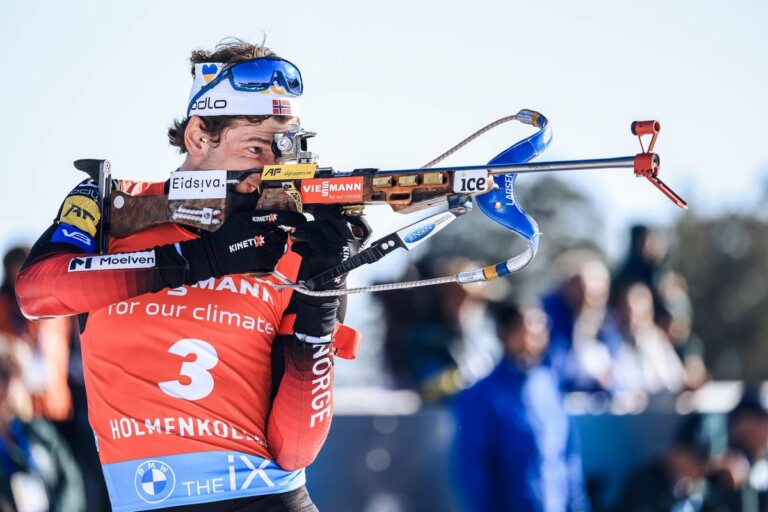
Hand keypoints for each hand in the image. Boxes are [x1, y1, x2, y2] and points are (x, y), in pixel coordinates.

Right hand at [177, 211, 304, 283]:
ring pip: (279, 251)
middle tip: (269, 241)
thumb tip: (262, 188)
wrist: (214, 253)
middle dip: (279, 239)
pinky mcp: (257, 261)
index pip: (280, 216)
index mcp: (253, 219)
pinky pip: (273, 263)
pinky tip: (259, 259)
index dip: (295, 218)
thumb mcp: (239, 215)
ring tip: (262, 251)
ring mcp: (259, 248)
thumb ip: (253, 205)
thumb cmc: (228, 233)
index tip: (302, 220)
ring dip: (275, 252)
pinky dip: (269, 263)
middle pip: (282, 237)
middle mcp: (258, 232)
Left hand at [290, 206, 358, 339]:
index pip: (342, 220)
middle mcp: (349, 244)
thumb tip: (316, 219)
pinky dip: (299, 238)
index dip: (330, 212)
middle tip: (304, 221)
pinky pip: (309, 237)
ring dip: (303, 229)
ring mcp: (338, 247)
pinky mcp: (325, 253)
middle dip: (314, 219)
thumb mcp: (332, 253)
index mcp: (353, 243)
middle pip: (329, 220)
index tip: (319, 209)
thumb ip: (329, 237)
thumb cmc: (325, 271)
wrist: (322, 293)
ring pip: (318, 227)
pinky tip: (295, 242)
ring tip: (296, 234)